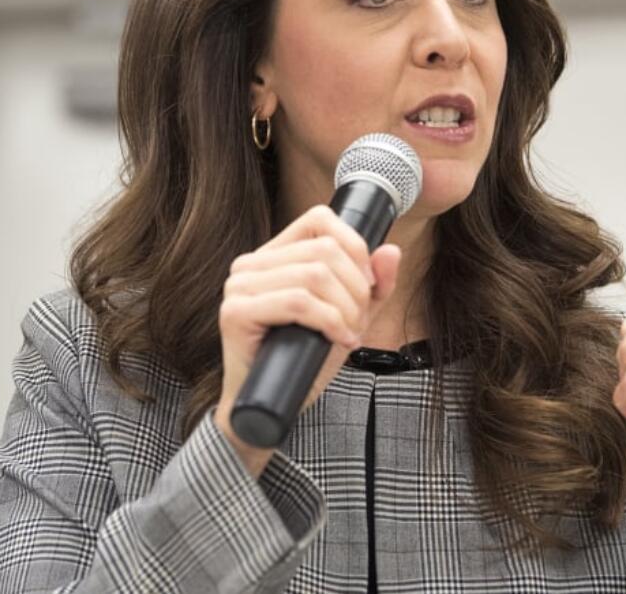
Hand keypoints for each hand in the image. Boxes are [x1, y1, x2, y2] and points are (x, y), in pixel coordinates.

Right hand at [213, 204, 400, 473]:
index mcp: (273, 255)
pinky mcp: (235, 312)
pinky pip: (298, 302)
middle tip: (359, 321)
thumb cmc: (305, 359)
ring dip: (346, 309)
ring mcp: (239, 286)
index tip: (367, 283)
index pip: (319, 220)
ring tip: (348, 333)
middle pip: (324, 250)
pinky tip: (337, 339)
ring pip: (314, 275)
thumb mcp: (349, 316)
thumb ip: (372, 286)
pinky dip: (330, 321)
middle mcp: (251, 264)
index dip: (354, 246)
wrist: (273, 406)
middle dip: (355, 288)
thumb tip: (390, 251)